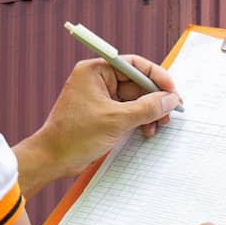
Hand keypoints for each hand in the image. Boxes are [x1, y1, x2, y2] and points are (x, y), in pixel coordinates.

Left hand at [14, 55, 181, 196]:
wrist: (54, 159)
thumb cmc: (75, 135)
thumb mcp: (117, 120)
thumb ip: (147, 108)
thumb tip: (170, 99)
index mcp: (95, 71)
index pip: (133, 65)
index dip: (156, 76)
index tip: (172, 90)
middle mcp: (98, 81)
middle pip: (137, 83)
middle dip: (155, 98)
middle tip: (170, 112)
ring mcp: (101, 98)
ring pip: (135, 99)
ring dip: (149, 112)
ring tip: (158, 125)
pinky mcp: (103, 114)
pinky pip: (128, 112)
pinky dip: (140, 120)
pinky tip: (146, 131)